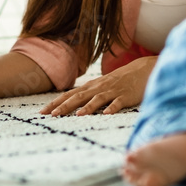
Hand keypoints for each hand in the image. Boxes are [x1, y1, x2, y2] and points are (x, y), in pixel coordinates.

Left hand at [40, 56, 156, 116]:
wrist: (143, 70)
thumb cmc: (120, 81)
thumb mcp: (102, 86)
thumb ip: (89, 95)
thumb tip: (71, 105)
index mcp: (92, 86)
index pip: (70, 94)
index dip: (56, 102)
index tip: (42, 111)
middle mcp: (100, 88)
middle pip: (79, 96)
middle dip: (65, 106)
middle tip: (52, 115)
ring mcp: (113, 91)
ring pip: (97, 99)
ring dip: (87, 107)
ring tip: (76, 115)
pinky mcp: (126, 96)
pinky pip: (118, 102)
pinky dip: (112, 108)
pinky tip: (106, 114)